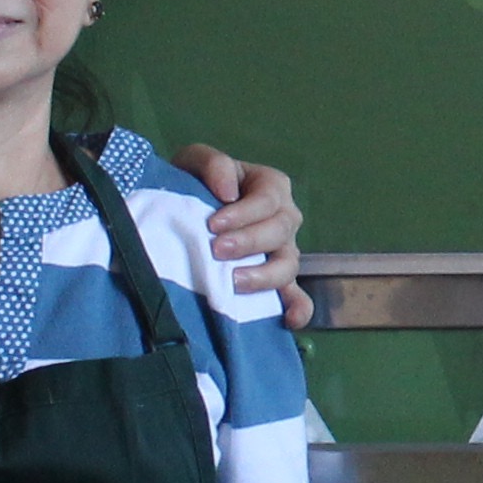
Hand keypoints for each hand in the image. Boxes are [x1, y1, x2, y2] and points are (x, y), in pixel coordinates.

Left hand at [173, 143, 310, 331]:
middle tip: (217, 250)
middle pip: (281, 231)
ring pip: (289, 265)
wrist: (183, 212)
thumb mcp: (196, 162)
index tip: (212, 224)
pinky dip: (299, 307)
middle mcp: (284, 219)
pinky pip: (297, 295)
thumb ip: (212, 164)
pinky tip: (289, 320)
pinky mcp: (277, 282)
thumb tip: (227, 191)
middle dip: (250, 242)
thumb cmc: (195, 184)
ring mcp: (283, 252)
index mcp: (270, 186)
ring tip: (234, 282)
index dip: (243, 213)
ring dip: (265, 276)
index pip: (268, 200)